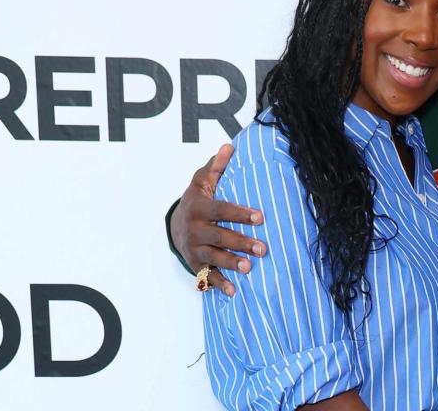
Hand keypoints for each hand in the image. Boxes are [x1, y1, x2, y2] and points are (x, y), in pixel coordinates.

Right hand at [170, 144, 266, 295]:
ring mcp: (193, 248)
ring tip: (250, 269)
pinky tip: (233, 291)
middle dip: (241, 243)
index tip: (261, 217)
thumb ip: (217, 166)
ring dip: (231, 264)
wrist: (174, 223)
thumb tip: (230, 146)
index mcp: (199, 207)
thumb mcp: (203, 180)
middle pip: (219, 237)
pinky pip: (206, 275)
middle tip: (263, 249)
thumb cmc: (198, 198)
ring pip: (213, 257)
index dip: (240, 214)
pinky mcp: (194, 263)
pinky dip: (218, 284)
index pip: (221, 210)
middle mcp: (194, 229)